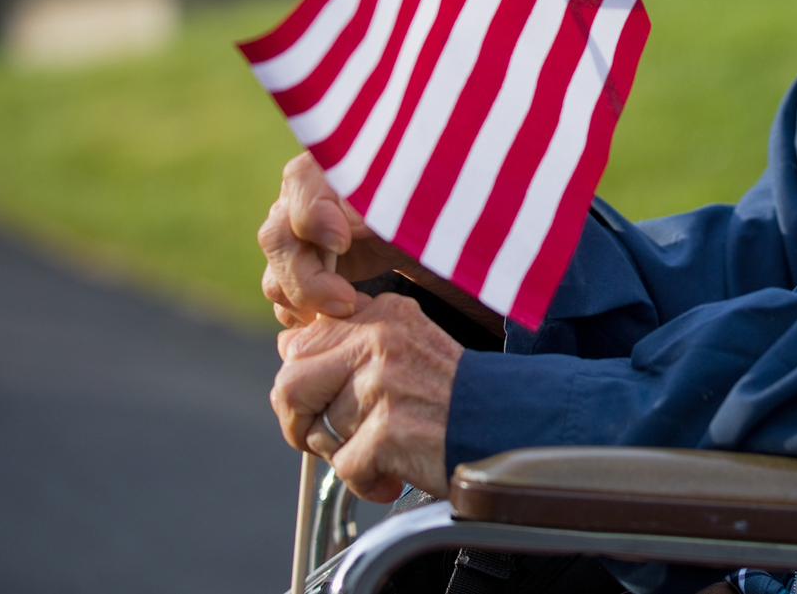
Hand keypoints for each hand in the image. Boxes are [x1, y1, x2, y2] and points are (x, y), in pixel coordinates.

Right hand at [259, 151, 410, 326]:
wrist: (421, 232)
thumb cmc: (420, 205)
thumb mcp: (411, 199)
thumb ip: (385, 202)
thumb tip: (354, 225)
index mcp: (327, 168)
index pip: (300, 184)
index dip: (315, 216)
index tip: (343, 242)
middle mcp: (298, 201)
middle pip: (278, 239)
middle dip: (309, 280)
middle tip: (349, 302)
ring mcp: (292, 239)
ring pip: (275, 277)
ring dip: (309, 304)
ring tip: (355, 310)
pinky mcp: (297, 271)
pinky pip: (284, 301)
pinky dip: (308, 317)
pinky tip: (343, 319)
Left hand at [272, 292, 461, 500]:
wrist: (509, 424)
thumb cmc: (454, 396)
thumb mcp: (406, 346)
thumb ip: (350, 344)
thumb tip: (287, 347)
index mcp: (381, 315)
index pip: (298, 344)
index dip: (303, 386)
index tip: (327, 403)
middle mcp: (379, 340)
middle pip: (289, 385)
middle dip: (301, 423)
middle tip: (333, 440)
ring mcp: (384, 384)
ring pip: (317, 432)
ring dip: (343, 455)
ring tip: (382, 452)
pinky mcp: (389, 429)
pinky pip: (344, 467)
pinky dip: (366, 482)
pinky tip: (393, 473)